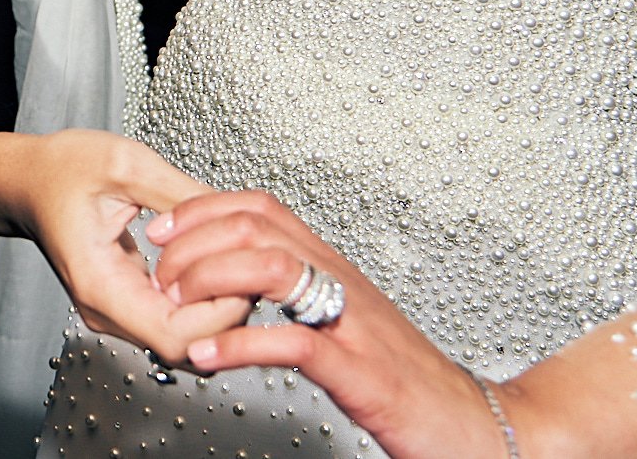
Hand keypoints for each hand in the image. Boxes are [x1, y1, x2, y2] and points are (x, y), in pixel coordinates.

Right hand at [19, 130, 241, 367]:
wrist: (26, 180)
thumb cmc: (61, 170)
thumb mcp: (125, 164)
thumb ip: (181, 196)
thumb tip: (232, 220)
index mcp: (99, 283)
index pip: (174, 336)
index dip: (218, 314)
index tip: (238, 273)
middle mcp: (106, 310)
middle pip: (186, 348)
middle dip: (226, 312)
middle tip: (244, 265)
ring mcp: (116, 311)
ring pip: (186, 340)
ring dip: (217, 309)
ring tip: (229, 261)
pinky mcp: (126, 303)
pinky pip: (175, 320)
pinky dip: (201, 300)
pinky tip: (211, 264)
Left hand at [148, 191, 510, 457]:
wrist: (475, 426)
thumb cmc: (407, 380)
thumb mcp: (345, 321)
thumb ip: (299, 293)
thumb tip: (240, 276)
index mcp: (334, 269)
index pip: (261, 209)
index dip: (203, 209)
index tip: (164, 230)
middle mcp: (342, 285)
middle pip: (257, 227)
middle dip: (194, 241)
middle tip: (161, 271)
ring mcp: (353, 326)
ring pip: (271, 269)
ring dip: (211, 280)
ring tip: (178, 306)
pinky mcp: (362, 375)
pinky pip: (294, 345)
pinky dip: (242, 347)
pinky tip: (209, 357)